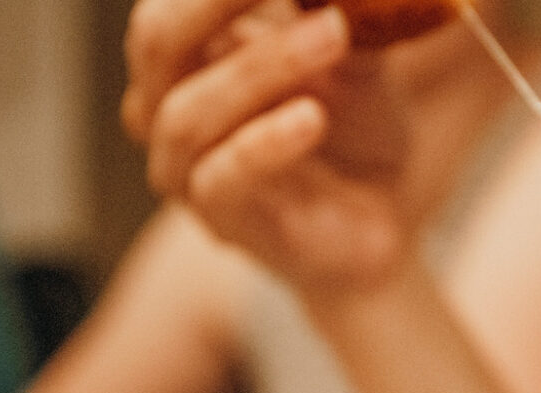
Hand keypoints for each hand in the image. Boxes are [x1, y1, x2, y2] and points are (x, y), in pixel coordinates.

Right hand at [122, 0, 412, 297]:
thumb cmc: (354, 130)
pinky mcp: (226, 223)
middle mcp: (171, 107)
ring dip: (262, 66)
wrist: (383, 219)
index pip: (170, 3)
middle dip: (216, 0)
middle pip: (157, 42)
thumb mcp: (356, 57)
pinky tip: (312, 116)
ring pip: (190, 113)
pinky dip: (265, 143)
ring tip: (333, 33)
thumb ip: (335, 11)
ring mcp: (189, 171)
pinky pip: (223, 179)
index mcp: (190, 55)